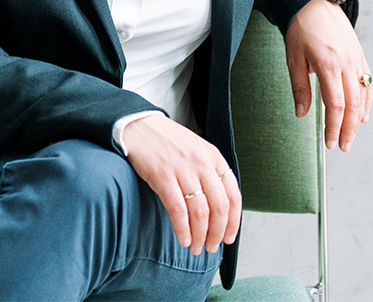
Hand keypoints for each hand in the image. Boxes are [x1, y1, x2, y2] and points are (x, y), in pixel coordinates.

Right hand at [120, 114, 241, 253]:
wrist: (138, 125)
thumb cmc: (167, 141)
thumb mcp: (197, 150)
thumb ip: (209, 172)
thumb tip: (218, 207)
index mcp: (214, 157)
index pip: (233, 195)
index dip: (233, 221)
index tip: (228, 237)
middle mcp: (202, 163)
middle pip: (219, 207)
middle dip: (217, 233)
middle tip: (212, 247)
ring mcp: (183, 169)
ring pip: (200, 212)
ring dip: (201, 236)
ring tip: (196, 248)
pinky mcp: (163, 176)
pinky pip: (178, 210)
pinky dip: (183, 230)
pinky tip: (183, 239)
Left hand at [285, 0, 370, 151]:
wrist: (316, 2)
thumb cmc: (301, 29)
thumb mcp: (293, 58)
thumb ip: (300, 88)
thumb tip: (302, 114)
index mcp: (328, 65)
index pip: (336, 106)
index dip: (334, 128)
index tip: (330, 143)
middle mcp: (347, 64)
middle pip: (353, 106)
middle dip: (349, 130)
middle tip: (343, 147)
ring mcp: (356, 60)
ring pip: (363, 97)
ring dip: (358, 120)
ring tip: (351, 136)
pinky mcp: (360, 56)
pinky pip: (367, 84)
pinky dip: (366, 102)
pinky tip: (363, 115)